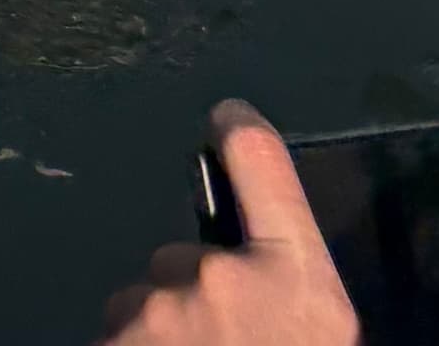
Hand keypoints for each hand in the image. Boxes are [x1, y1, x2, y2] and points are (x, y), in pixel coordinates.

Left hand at [103, 108, 353, 345]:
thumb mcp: (327, 330)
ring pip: (149, 300)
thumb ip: (294, 285)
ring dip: (163, 327)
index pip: (258, 159)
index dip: (238, 127)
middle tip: (222, 339)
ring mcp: (159, 309)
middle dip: (194, 291)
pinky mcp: (112, 339)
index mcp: (293, 276)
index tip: (226, 116)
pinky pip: (119, 332)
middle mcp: (220, 278)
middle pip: (186, 256)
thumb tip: (267, 269)